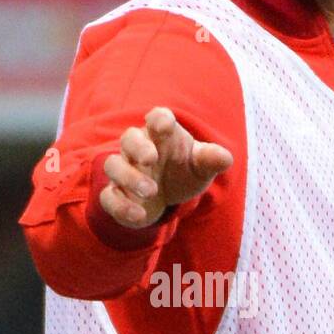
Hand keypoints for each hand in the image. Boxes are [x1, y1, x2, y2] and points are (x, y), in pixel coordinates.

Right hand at [100, 106, 232, 228]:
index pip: (157, 117)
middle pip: (129, 138)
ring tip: (151, 191)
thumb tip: (225, 158)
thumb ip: (211, 160)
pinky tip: (140, 215)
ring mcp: (124, 170)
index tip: (165, 126)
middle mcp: (138, 148)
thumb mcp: (201, 166)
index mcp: (161, 134)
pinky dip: (122, 206)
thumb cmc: (184, 170)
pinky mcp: (116, 194)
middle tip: (151, 160)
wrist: (167, 196)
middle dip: (138, 148)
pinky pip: (109, 197)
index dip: (159, 119)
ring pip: (113, 165)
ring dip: (129, 177)